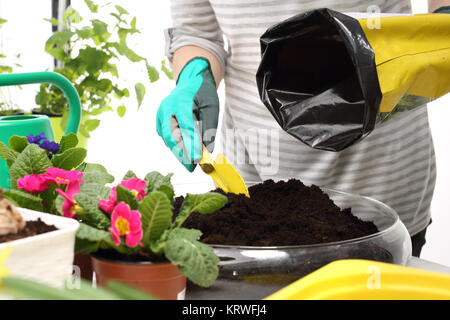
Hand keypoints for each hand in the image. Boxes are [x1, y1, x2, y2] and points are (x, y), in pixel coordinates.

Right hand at [156, 57, 218, 171]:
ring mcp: (161, 114)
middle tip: (192, 167)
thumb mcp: (211, 106)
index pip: (185, 127)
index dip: (191, 145)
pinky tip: (184, 153)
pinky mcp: (159, 120)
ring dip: (178, 152)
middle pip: (171, 135)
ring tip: (190, 164)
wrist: (190, 80)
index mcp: (180, 101)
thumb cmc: (202, 93)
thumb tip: (208, 150)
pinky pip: (166, 137)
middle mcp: (166, 108)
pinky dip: (175, 146)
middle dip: (181, 153)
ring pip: (168, 138)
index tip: (198, 159)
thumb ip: (209, 127)